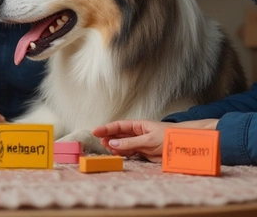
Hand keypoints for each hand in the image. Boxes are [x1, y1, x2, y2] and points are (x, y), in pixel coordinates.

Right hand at [92, 119, 218, 161]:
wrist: (184, 147)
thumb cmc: (169, 137)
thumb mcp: (148, 140)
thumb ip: (130, 142)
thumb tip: (113, 143)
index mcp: (138, 125)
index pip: (118, 125)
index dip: (106, 128)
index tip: (95, 131)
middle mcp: (137, 133)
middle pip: (118, 134)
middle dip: (108, 137)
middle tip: (100, 142)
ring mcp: (139, 142)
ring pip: (122, 144)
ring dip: (114, 146)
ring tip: (108, 150)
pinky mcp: (143, 152)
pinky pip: (129, 152)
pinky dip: (122, 153)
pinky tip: (118, 154)